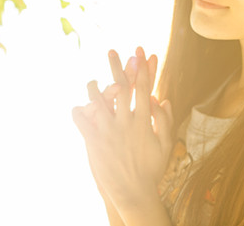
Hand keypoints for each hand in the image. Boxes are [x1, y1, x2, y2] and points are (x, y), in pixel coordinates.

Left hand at [72, 46, 173, 210]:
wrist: (134, 193)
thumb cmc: (151, 169)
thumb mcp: (166, 144)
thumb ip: (164, 120)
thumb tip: (162, 97)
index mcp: (144, 121)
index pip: (143, 88)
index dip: (142, 67)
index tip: (141, 52)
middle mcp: (126, 122)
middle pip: (121, 87)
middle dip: (117, 66)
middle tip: (112, 50)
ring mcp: (109, 131)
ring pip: (98, 101)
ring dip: (93, 88)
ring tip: (91, 81)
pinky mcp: (94, 142)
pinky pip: (82, 122)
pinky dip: (79, 112)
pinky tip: (77, 107)